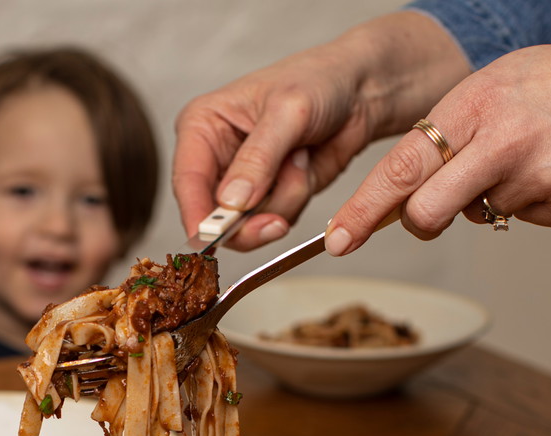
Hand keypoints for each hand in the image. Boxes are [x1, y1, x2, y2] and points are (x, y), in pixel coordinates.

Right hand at [172, 12, 469, 250]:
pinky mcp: (271, 194)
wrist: (363, 90)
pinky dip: (297, 200)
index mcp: (202, 126)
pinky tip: (306, 167)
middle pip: (213, 214)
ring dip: (283, 199)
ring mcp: (244, 180)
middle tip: (276, 219)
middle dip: (249, 218)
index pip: (188, 180)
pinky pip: (277, 219)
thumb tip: (230, 202)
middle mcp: (216, 156)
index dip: (197, 214)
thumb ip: (258, 159)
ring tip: (300, 158)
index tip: (211, 239)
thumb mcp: (287, 112)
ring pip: (249, 222)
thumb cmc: (320, 81)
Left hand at [325, 14, 550, 251]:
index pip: (401, 168)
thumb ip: (452, 130)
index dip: (363, 210)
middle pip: (428, 213)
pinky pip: (527, 220)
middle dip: (422, 220)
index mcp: (476, 105)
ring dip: (494, 198)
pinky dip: (536, 202)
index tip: (338, 238)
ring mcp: (538, 181)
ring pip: (482, 216)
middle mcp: (503, 144)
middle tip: (440, 208)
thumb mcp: (501, 82)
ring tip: (534, 157)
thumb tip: (406, 188)